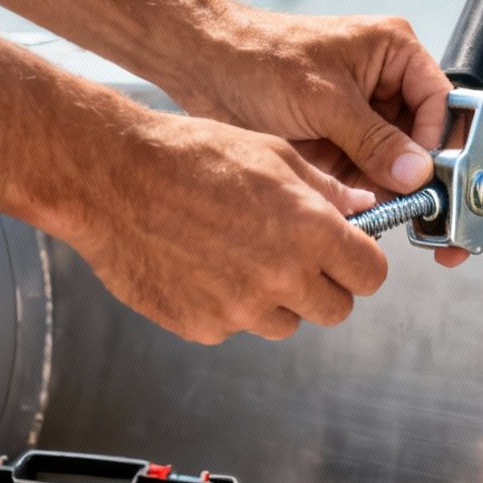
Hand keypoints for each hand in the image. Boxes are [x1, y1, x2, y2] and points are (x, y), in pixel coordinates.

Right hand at [58, 111, 388, 343]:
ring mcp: (241, 309)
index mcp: (309, 232)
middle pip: (335, 309)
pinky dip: (226, 305)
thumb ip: (325, 189)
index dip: (361, 264)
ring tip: (240, 255)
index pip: (369, 275)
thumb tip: (363, 206)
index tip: (348, 255)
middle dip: (324, 286)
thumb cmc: (190, 155)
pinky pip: (235, 327)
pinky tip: (202, 265)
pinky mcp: (202, 327)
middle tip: (295, 257)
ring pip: (286, 323)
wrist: (112, 178)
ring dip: (275, 300)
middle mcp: (282, 278)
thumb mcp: (271, 154)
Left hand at [168, 7, 467, 266]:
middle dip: (422, 178)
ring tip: (391, 222)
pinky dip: (367, 198)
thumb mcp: (324, 99)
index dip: (440, 145)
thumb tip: (418, 175)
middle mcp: (386, 83)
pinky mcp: (340, 140)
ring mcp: (363, 115)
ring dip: (395, 193)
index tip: (431, 182)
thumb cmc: (260, 58)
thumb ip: (374, 139)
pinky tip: (364, 217)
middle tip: (426, 217)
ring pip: (398, 164)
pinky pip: (368, 175)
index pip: (441, 104)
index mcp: (394, 52)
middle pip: (424, 139)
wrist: (202, 64)